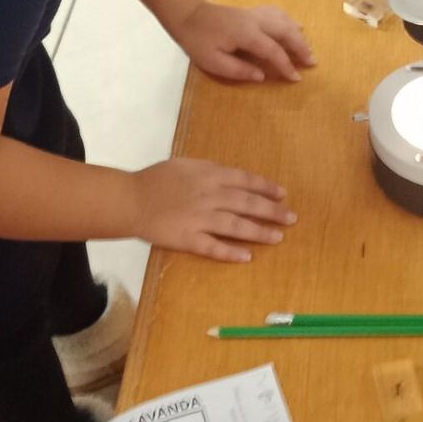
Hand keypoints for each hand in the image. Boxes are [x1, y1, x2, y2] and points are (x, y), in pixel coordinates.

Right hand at [130, 158, 294, 261]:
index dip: (266, 187)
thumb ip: (209, 170)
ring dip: (259, 232)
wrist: (130, 199)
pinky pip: (213, 247)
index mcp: (209, 175)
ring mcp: (200, 218)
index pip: (245, 180)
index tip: (283, 194)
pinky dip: (231, 252)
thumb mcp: (186, 164)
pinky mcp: (188, 238)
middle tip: (292, 218)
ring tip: (278, 237)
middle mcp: (209, 196)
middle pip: (247, 203)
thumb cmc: (156, 180)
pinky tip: (247, 256)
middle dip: (272, 211)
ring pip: (236, 225)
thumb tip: (231, 176)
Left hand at [169, 1, 314, 82]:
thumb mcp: (213, 62)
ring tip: (307, 48)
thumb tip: (262, 76)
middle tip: (312, 62)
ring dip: (298, 34)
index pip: (273, 51)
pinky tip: (294, 27)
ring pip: (284, 20)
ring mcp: (254, 13)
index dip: (286, 65)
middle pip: (286, 31)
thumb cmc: (198, 41)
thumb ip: (238, 70)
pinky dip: (288, 21)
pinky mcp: (251, 11)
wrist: (188, 15)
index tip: (296, 79)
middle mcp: (255, 21)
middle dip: (301, 47)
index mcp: (247, 34)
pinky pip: (276, 13)